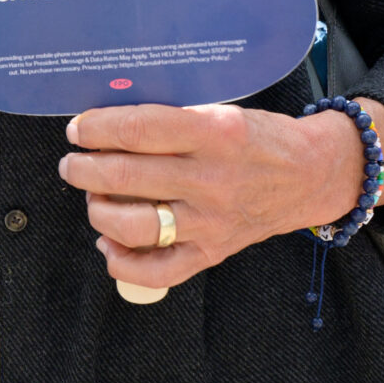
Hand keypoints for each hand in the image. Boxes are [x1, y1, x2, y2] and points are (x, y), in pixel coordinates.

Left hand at [59, 98, 383, 294]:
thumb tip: (106, 125)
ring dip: (97, 210)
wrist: (311, 175)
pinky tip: (110, 240)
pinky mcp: (213, 252)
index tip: (78, 129)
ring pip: (132, 225)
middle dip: (84, 168)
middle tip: (73, 163)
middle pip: (126, 176)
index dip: (97, 128)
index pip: (138, 129)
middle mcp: (212, 179)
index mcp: (215, 133)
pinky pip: (157, 270)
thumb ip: (171, 120)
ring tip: (93, 196)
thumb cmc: (258, 138)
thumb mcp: (220, 112)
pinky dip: (121, 260)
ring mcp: (212, 221)